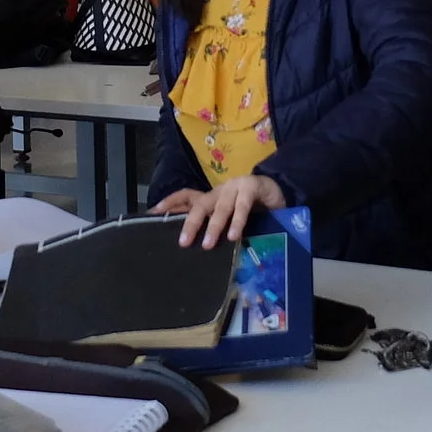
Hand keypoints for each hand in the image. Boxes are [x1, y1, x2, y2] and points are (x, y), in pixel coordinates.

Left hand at [156, 174, 287, 248]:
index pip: (186, 196)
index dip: (170, 202)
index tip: (154, 213)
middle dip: (191, 222)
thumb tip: (192, 241)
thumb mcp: (228, 215)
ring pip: (221, 207)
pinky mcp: (251, 188)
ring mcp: (235, 187)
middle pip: (200, 204)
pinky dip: (237, 221)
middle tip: (183, 242)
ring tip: (208, 244)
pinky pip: (242, 206)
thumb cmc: (249, 207)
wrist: (277, 191)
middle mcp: (219, 190)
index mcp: (211, 196)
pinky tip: (233, 235)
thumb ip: (213, 223)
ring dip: (214, 226)